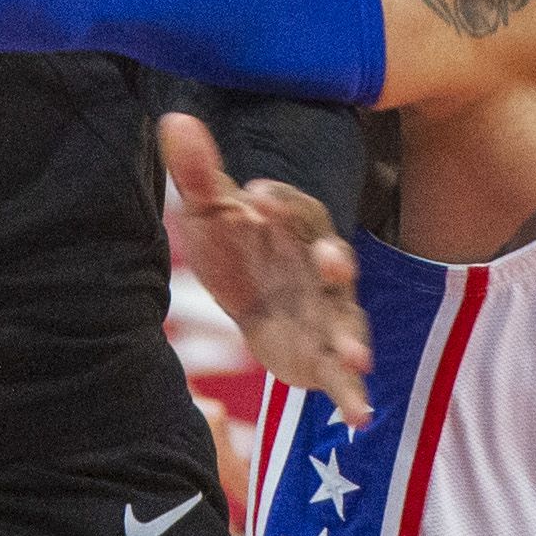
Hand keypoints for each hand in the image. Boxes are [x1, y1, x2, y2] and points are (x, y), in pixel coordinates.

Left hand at [160, 113, 370, 425]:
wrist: (247, 292)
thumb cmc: (235, 242)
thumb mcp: (210, 210)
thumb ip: (197, 172)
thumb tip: (174, 119)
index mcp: (296, 226)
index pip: (296, 208)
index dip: (280, 201)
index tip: (254, 193)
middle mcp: (321, 268)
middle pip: (335, 264)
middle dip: (336, 264)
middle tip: (332, 262)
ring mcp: (327, 313)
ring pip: (347, 323)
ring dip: (354, 339)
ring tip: (357, 357)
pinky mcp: (324, 355)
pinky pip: (343, 375)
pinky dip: (353, 394)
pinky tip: (360, 416)